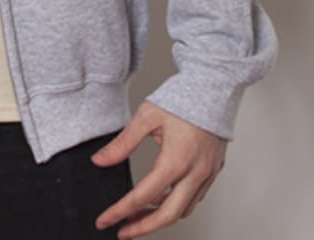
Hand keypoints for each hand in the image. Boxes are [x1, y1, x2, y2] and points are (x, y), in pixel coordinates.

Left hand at [89, 100, 226, 237]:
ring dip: (160, 217)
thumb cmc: (181, 98)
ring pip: (184, 210)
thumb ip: (122, 143)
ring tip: (138, 216)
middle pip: (167, 215)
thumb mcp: (145, 117)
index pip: (143, 196)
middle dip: (142, 228)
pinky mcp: (213, 171)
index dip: (120, 211)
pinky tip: (162, 199)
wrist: (214, 87)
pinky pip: (194, 199)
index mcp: (175, 161)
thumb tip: (100, 161)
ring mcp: (207, 174)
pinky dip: (177, 205)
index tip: (105, 220)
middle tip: (122, 231)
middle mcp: (194, 174)